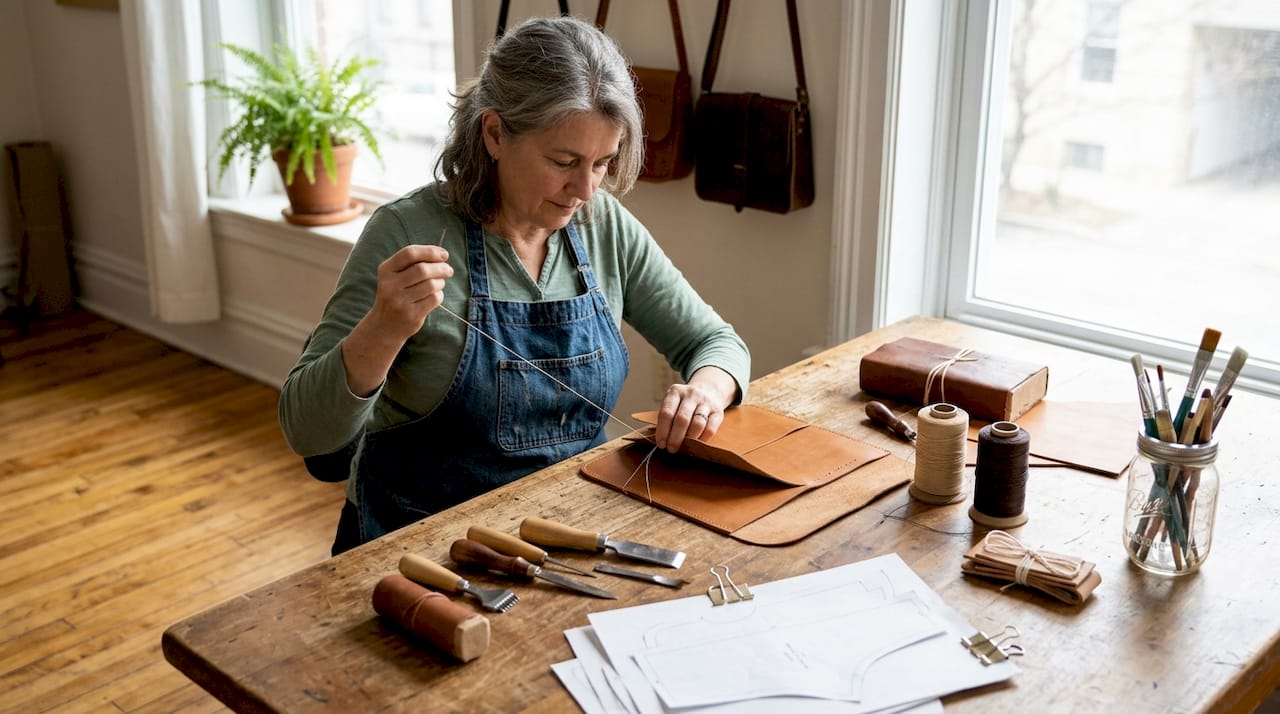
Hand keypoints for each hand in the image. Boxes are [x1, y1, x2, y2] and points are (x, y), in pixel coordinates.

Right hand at [342, 244, 452, 396]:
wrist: (384, 326)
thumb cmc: (396, 294)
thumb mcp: (395, 276)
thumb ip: (414, 263)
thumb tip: (441, 254)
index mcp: (385, 270)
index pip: (409, 253)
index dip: (430, 251)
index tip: (444, 254)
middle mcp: (390, 285)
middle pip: (423, 269)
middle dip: (441, 267)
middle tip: (448, 270)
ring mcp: (399, 301)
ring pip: (431, 285)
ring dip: (441, 282)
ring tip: (440, 283)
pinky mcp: (411, 315)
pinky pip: (434, 299)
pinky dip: (439, 295)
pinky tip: (435, 296)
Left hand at [653, 366, 737, 452]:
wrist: (709, 390)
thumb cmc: (684, 402)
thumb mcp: (673, 403)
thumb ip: (667, 418)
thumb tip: (663, 441)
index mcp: (675, 392)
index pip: (667, 413)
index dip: (662, 431)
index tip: (661, 444)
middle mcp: (691, 395)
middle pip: (682, 419)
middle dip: (675, 438)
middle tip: (671, 449)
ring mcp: (706, 402)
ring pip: (697, 424)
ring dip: (689, 440)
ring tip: (684, 448)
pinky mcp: (718, 412)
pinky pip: (711, 429)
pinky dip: (702, 440)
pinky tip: (696, 445)